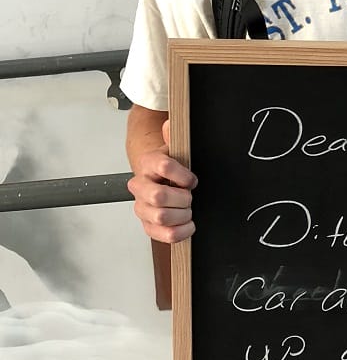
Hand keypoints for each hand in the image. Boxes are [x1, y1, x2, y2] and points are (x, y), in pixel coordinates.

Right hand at [127, 118, 197, 242]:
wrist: (158, 180)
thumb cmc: (170, 167)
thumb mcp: (175, 149)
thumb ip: (174, 136)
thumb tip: (170, 124)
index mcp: (148, 163)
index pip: (164, 166)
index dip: (184, 175)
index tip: (192, 180)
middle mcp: (140, 186)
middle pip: (160, 196)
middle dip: (182, 198)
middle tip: (190, 196)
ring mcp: (142, 208)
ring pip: (162, 216)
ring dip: (182, 214)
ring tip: (188, 209)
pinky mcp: (148, 226)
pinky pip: (164, 234)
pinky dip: (181, 231)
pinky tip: (187, 223)